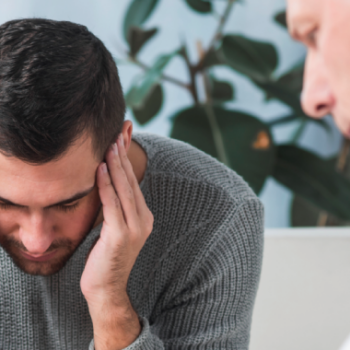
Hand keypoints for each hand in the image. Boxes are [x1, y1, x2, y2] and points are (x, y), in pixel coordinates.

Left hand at [80, 133, 153, 348]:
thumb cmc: (108, 256)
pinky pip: (112, 204)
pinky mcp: (120, 236)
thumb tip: (110, 184)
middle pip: (132, 182)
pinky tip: (100, 169)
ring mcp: (134, 228)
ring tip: (110, 146)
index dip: (127, 162)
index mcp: (145, 217)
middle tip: (117, 135)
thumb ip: (118, 207)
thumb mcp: (117, 228)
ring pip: (124, 189)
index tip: (121, 142)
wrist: (107, 288)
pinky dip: (106, 185)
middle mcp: (144, 220)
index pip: (135, 183)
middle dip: (123, 157)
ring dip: (116, 166)